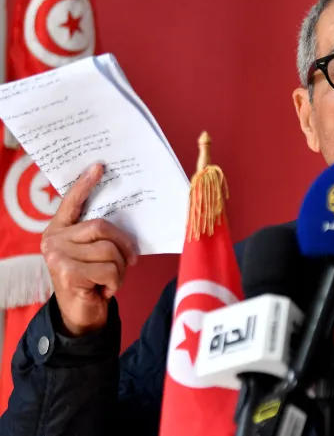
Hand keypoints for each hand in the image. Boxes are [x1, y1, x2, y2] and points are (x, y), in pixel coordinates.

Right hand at [41, 163, 137, 336]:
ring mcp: (58, 256)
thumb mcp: (93, 253)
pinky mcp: (67, 273)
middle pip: (102, 227)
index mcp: (59, 229)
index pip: (72, 202)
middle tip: (132, 259)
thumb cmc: (92, 279)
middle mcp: (53, 239)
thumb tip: (125, 213)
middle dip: (124, 244)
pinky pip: (108, 269)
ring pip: (108, 250)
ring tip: (112, 279)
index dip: (85, 184)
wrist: (80, 314)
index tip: (99, 166)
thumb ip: (99, 235)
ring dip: (120, 268)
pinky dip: (116, 281)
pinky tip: (105, 289)